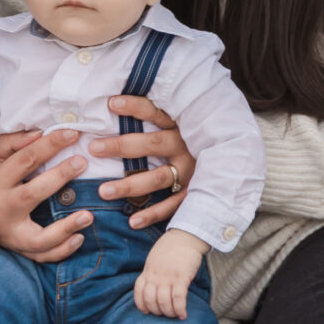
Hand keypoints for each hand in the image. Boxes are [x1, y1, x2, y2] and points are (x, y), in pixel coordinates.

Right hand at [0, 126, 92, 262]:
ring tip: (88, 215)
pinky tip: (79, 238)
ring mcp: (8, 233)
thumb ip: (13, 143)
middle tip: (82, 162)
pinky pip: (40, 256)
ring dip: (66, 228)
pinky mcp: (15, 247)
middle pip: (33, 194)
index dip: (50, 145)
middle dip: (60, 177)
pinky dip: (61, 251)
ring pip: (39, 238)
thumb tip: (41, 134)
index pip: (25, 160)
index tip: (72, 134)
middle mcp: (0, 209)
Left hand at [92, 95, 195, 228]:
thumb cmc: (189, 139)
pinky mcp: (194, 192)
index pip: (156, 112)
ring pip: (159, 178)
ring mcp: (191, 171)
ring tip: (104, 191)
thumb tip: (114, 101)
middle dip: (122, 146)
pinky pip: (172, 206)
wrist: (230, 164)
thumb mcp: (178, 123)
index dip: (135, 107)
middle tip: (94, 148)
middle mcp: (185, 147)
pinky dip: (153, 214)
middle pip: (153, 144)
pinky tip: (132, 221)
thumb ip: (154, 115)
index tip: (111, 103)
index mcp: (180, 125)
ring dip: (131, 185)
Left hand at [133, 229, 209, 317]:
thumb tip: (153, 286)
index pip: (138, 291)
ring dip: (169, 313)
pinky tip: (183, 314)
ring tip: (175, 315)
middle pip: (151, 300)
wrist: (186, 236)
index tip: (147, 311)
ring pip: (163, 302)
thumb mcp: (155, 259)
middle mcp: (155, 275)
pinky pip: (178, 298)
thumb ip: (152, 272)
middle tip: (165, 314)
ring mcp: (167, 276)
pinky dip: (180, 309)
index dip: (141, 305)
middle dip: (157, 311)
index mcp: (148, 270)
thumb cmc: (172, 247)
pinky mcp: (181, 277)